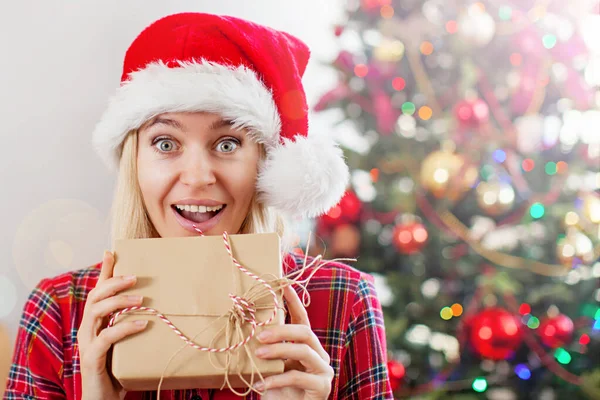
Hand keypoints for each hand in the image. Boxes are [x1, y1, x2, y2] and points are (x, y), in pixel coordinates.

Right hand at [77, 251, 147, 399]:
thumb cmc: (118, 369)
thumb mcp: (127, 342)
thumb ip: (133, 323)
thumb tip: (158, 306)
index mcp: (94, 322)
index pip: (97, 291)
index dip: (104, 271)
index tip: (111, 252)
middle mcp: (87, 328)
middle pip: (95, 296)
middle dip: (113, 282)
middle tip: (135, 276)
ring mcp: (87, 343)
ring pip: (96, 312)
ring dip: (120, 301)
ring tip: (142, 298)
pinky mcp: (92, 358)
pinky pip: (107, 337)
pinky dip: (126, 327)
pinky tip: (143, 323)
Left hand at [254, 285, 333, 399]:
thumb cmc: (277, 392)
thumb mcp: (270, 367)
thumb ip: (267, 349)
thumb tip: (248, 328)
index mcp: (308, 347)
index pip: (303, 319)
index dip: (294, 302)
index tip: (283, 286)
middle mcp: (320, 355)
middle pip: (304, 333)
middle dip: (281, 331)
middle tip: (259, 335)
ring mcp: (324, 371)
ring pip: (304, 351)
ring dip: (278, 351)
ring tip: (258, 354)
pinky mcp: (322, 387)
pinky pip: (298, 377)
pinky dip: (276, 380)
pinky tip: (260, 384)